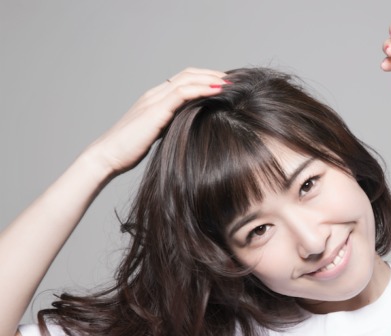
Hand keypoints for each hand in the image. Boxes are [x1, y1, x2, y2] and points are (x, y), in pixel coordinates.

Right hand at [84, 68, 226, 174]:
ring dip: (211, 79)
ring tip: (230, 83)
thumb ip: (171, 128)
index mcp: (154, 99)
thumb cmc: (129, 151)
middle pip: (187, 74)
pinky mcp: (155, 111)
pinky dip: (201, 89)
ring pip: (186, 80)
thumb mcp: (157, 136)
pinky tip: (217, 92)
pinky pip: (182, 93)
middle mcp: (154, 95)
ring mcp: (154, 100)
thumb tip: (192, 130)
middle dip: (212, 75)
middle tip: (233, 80)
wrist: (107, 156)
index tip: (224, 85)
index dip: (204, 78)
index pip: (182, 80)